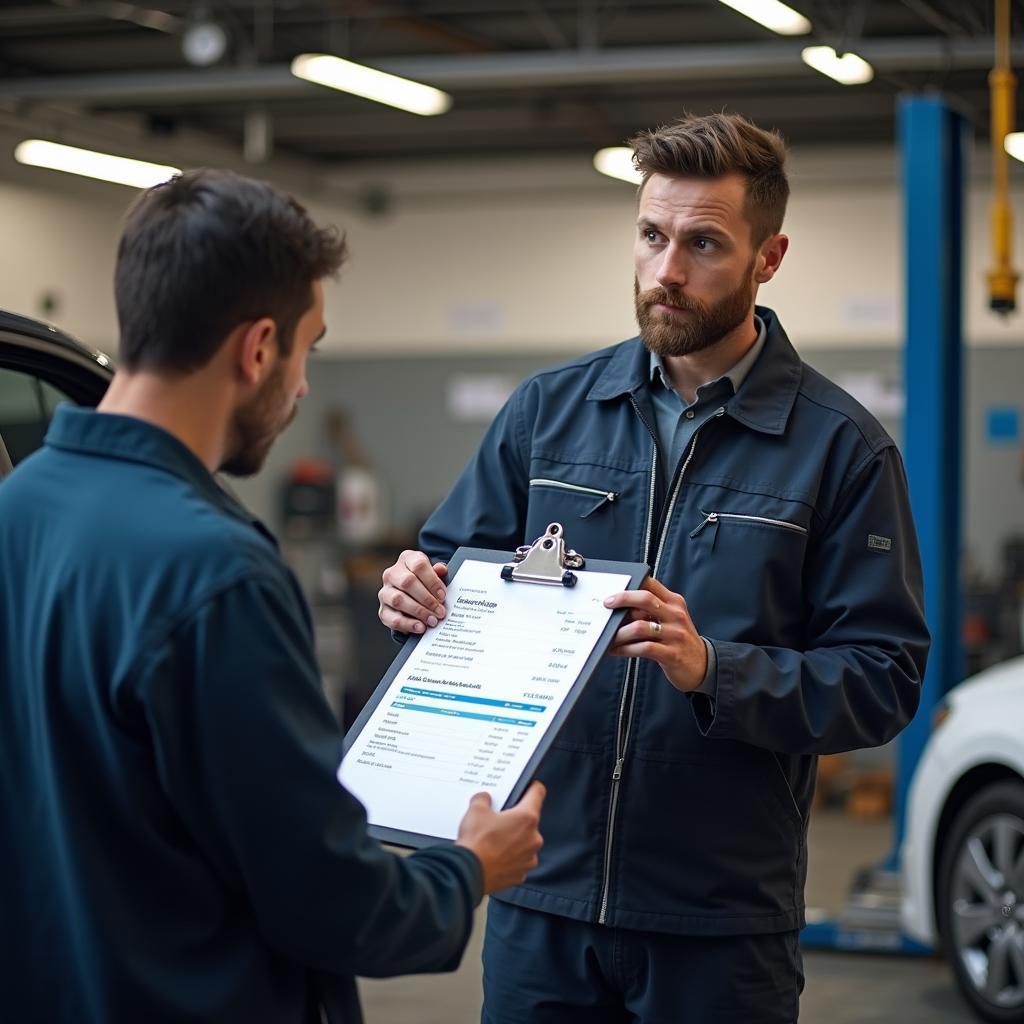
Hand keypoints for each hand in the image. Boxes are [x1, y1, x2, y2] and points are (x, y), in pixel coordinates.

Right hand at [378, 550, 447, 634]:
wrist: (415, 599)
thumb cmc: (427, 583)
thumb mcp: (435, 575)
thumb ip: (438, 573)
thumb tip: (441, 570)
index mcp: (407, 559)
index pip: (418, 565)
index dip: (432, 581)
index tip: (443, 595)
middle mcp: (392, 573)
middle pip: (407, 582)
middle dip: (427, 599)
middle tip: (440, 611)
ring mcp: (385, 592)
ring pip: (398, 600)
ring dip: (418, 612)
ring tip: (432, 620)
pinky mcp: (383, 610)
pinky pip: (392, 618)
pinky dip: (408, 624)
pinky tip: (420, 627)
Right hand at [455, 781, 545, 893]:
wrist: (468, 875)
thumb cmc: (476, 843)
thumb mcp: (475, 810)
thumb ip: (483, 799)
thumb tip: (484, 798)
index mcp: (527, 818)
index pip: (538, 793)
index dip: (531, 787)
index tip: (527, 786)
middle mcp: (533, 838)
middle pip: (529, 821)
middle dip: (515, 819)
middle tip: (498, 819)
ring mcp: (528, 858)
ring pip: (524, 842)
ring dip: (513, 840)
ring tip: (493, 840)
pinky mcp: (521, 874)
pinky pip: (518, 860)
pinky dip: (509, 858)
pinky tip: (494, 856)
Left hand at [603, 577, 707, 692]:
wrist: (702, 665)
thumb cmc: (679, 640)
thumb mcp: (671, 619)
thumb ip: (652, 610)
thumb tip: (621, 607)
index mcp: (674, 603)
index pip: (652, 585)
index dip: (632, 584)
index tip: (614, 589)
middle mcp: (676, 615)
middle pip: (646, 599)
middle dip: (622, 600)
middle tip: (607, 605)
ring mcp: (675, 634)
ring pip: (640, 626)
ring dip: (620, 632)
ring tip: (609, 636)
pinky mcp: (672, 654)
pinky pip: (644, 648)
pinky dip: (625, 649)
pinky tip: (616, 650)